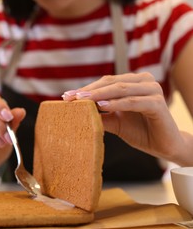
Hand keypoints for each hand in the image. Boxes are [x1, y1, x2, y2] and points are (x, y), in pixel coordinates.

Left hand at [62, 72, 183, 161]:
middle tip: (70, 97)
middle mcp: (144, 81)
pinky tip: (102, 106)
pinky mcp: (158, 103)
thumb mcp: (115, 122)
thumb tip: (75, 111)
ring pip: (120, 89)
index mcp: (133, 82)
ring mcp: (152, 90)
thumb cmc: (140, 131)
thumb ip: (99, 114)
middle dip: (88, 90)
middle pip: (110, 82)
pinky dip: (116, 103)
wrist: (164, 146)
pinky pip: (133, 101)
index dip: (85, 88)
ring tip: (81, 100)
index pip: (105, 82)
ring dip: (99, 95)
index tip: (66, 96)